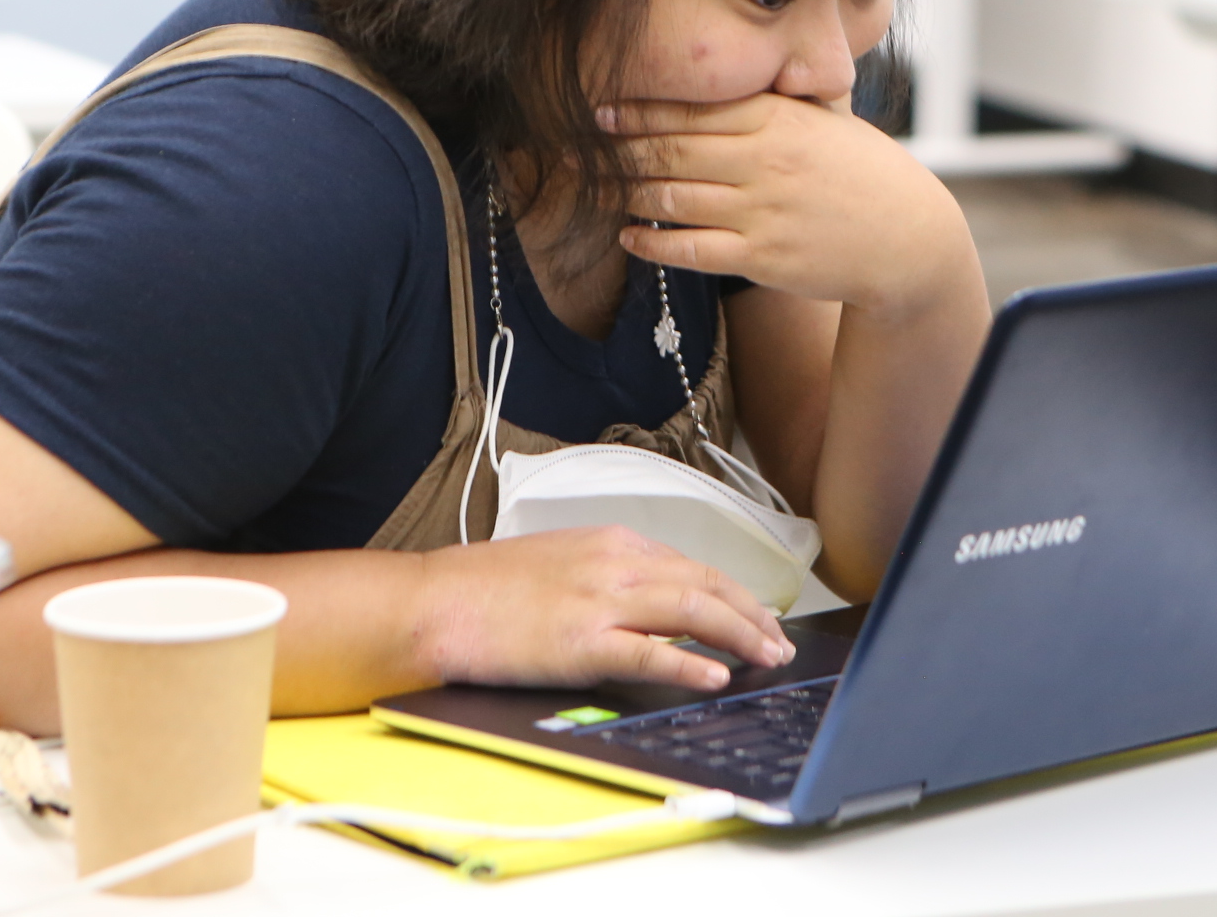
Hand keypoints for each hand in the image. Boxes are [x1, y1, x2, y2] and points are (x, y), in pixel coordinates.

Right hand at [410, 526, 794, 693]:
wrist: (438, 602)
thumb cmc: (488, 589)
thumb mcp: (562, 561)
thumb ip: (611, 575)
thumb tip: (652, 600)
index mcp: (612, 542)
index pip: (693, 565)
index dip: (735, 593)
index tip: (758, 615)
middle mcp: (615, 563)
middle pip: (706, 584)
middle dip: (752, 615)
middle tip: (778, 642)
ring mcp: (601, 600)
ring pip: (693, 611)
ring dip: (740, 635)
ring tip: (767, 657)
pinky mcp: (584, 641)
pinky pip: (651, 652)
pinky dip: (690, 662)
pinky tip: (715, 675)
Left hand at [603, 92, 979, 318]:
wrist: (908, 238)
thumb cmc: (865, 172)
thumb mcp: (827, 121)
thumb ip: (780, 99)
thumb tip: (743, 67)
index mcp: (777, 119)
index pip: (694, 107)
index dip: (639, 108)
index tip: (598, 107)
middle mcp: (764, 161)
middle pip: (671, 150)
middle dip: (617, 149)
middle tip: (574, 147)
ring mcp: (762, 210)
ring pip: (672, 198)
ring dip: (627, 194)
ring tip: (598, 189)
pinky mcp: (762, 256)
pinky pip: (691, 249)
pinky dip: (652, 244)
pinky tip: (629, 238)